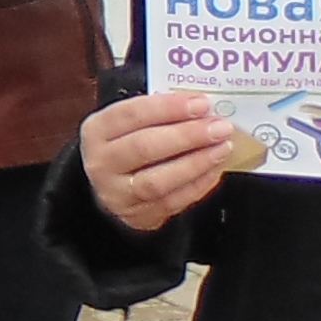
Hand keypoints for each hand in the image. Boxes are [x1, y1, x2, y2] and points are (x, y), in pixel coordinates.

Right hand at [79, 90, 243, 233]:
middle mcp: (102, 163)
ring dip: (196, 163)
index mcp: (97, 131)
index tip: (201, 103)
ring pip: (158, 181)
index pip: (132, 114)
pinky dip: (198, 184)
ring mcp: (117, 194)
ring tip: (222, 147)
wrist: (112, 184)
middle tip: (218, 127)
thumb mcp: (130, 122)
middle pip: (144, 148)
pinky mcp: (138, 216)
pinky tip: (215, 168)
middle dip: (187, 136)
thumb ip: (159, 112)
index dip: (169, 108)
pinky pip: (172, 202)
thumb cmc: (126, 144)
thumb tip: (201, 107)